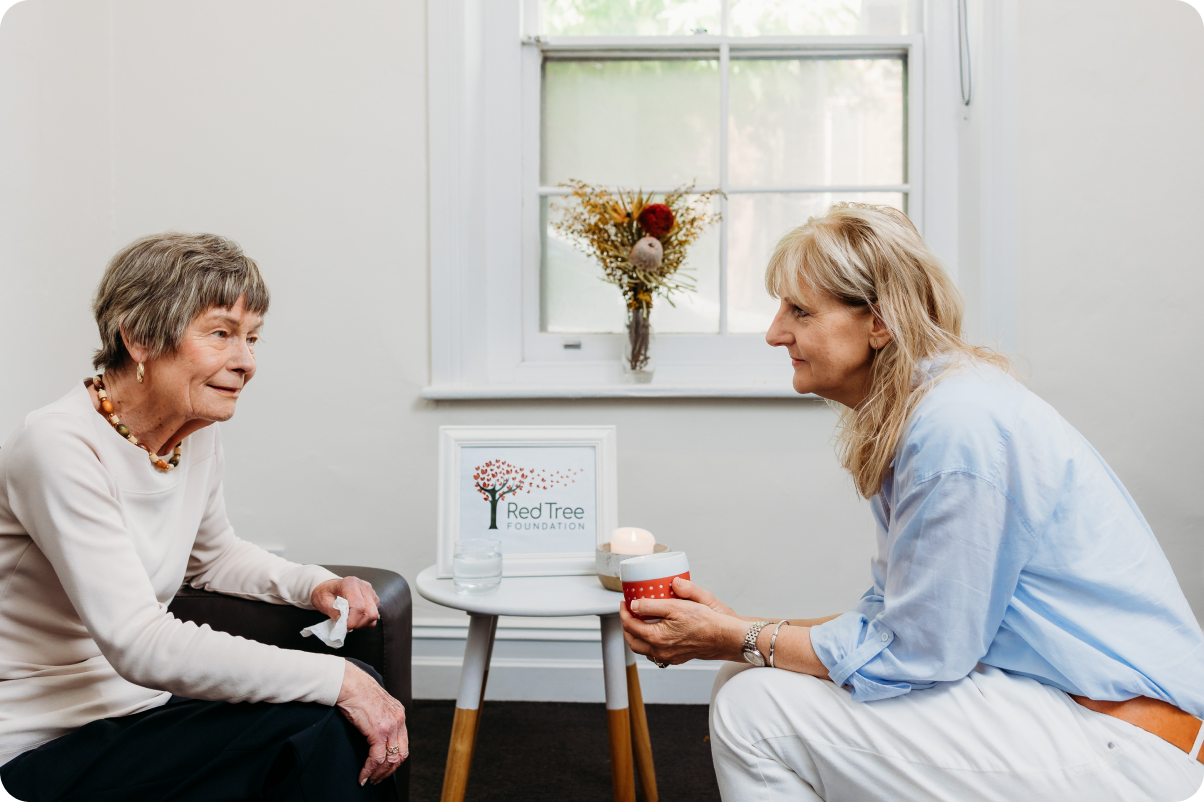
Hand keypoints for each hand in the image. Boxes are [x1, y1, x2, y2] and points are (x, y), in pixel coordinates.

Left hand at [311, 577, 379, 629]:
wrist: (330, 587)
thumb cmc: (326, 593)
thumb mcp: (323, 602)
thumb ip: (333, 612)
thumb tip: (343, 624)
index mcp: (351, 584)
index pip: (358, 606)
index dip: (352, 621)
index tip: (344, 629)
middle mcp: (364, 586)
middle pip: (369, 612)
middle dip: (358, 624)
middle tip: (346, 627)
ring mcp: (371, 592)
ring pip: (373, 615)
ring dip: (362, 624)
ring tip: (350, 622)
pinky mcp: (374, 599)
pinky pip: (374, 616)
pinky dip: (365, 622)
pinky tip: (355, 619)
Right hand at [337, 661, 407, 785]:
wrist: (349, 683)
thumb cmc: (357, 692)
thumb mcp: (376, 706)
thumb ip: (381, 719)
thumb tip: (375, 736)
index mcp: (399, 713)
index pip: (403, 743)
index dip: (394, 760)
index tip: (384, 769)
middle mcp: (399, 719)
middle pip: (401, 754)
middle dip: (389, 771)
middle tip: (378, 779)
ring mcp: (390, 725)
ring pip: (391, 759)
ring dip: (380, 773)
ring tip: (370, 780)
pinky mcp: (379, 730)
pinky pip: (377, 758)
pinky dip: (370, 770)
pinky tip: (363, 775)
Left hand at [619, 579, 745, 665]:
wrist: (724, 637)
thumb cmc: (705, 621)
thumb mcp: (676, 606)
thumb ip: (651, 605)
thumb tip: (634, 606)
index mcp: (656, 638)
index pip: (630, 625)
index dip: (624, 612)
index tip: (625, 602)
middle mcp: (660, 651)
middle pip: (632, 641)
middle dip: (626, 626)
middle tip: (627, 613)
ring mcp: (669, 656)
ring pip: (643, 649)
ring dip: (637, 636)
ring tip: (639, 622)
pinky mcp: (677, 657)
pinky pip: (656, 653)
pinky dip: (650, 643)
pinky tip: (656, 634)